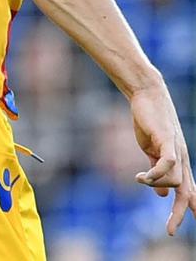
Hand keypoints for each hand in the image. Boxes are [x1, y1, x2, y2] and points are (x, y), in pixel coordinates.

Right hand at [129, 83, 195, 234]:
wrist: (147, 96)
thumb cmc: (148, 122)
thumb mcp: (151, 151)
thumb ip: (157, 171)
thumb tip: (162, 194)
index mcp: (178, 163)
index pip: (189, 190)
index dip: (192, 208)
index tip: (192, 224)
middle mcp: (182, 160)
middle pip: (186, 193)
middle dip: (178, 214)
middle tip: (169, 232)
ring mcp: (177, 152)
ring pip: (172, 181)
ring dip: (153, 184)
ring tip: (139, 177)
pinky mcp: (168, 142)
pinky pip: (167, 165)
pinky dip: (154, 175)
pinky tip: (140, 177)